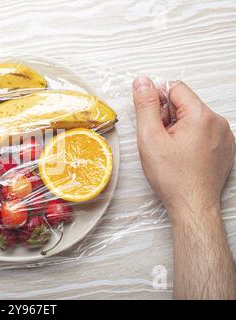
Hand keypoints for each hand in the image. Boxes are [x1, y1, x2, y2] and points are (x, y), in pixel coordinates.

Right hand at [132, 76, 235, 298]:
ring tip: (171, 150)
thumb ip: (146, 106)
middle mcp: (218, 122)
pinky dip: (190, 138)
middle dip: (168, 116)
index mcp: (201, 116)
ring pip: (194, 118)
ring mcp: (224, 136)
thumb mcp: (150, 138)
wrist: (192, 205)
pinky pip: (204, 132)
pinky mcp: (225, 148)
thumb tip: (142, 82)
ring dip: (178, 128)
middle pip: (186, 103)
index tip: (151, 120)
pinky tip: (182, 155)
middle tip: (159, 139)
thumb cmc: (173, 177)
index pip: (175, 88)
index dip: (158, 101)